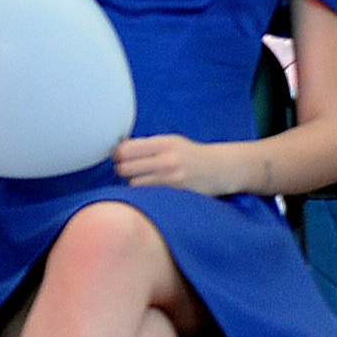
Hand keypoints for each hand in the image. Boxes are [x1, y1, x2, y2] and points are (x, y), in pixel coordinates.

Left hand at [113, 134, 251, 193]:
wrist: (219, 168)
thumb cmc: (190, 154)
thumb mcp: (171, 141)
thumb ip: (146, 144)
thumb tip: (117, 146)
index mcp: (163, 143)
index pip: (125, 150)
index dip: (117, 154)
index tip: (119, 157)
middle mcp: (166, 159)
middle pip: (124, 168)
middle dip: (122, 169)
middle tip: (128, 169)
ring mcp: (170, 178)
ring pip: (133, 184)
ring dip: (132, 182)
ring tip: (142, 179)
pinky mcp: (174, 193)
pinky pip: (147, 195)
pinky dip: (143, 192)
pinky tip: (150, 188)